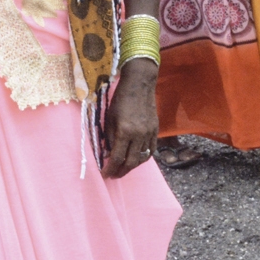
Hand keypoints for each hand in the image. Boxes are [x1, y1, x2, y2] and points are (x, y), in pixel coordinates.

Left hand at [102, 59, 158, 178]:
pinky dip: (143, 157)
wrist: (139, 85)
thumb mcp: (109, 119)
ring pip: (143, 158)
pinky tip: (136, 158)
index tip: (104, 174)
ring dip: (132, 166)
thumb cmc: (120, 100)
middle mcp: (139, 135)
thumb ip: (108, 138)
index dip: (110, 169)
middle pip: (131, 162)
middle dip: (121, 171)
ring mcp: (149, 133)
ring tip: (124, 168)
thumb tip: (108, 154)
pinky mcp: (155, 131)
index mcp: (124, 131)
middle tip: (114, 175)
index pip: (117, 157)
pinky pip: (151, 150)